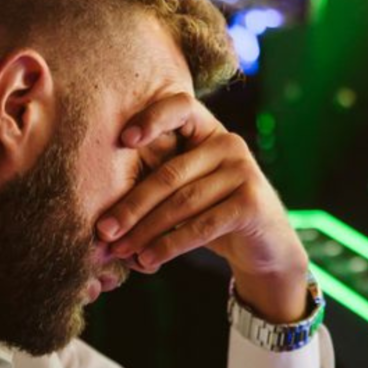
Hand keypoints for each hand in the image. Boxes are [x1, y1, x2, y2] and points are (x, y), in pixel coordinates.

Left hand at [96, 94, 309, 323]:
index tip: (123, 140)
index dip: (152, 118)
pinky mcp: (251, 203)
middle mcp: (229, 144)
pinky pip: (202, 225)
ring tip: (121, 250)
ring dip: (145, 231)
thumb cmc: (212, 214)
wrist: (264, 247)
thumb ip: (156, 185)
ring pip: (182, 202)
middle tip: (103, 231)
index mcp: (208, 131)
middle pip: (169, 173)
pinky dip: (170, 245)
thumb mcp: (186, 191)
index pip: (180, 108)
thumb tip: (103, 212)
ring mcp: (244, 171)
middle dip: (131, 206)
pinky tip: (148, 259)